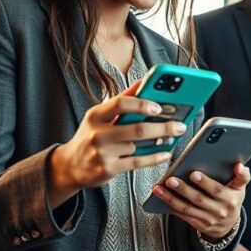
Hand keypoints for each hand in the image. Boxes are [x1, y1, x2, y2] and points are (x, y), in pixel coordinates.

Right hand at [49, 80, 184, 205]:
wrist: (70, 166)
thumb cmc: (90, 136)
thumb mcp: (99, 115)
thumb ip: (122, 99)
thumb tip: (143, 82)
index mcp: (96, 115)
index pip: (121, 104)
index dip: (143, 104)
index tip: (160, 106)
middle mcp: (98, 133)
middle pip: (137, 128)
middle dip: (163, 127)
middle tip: (180, 125)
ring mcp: (102, 153)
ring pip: (139, 146)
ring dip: (160, 142)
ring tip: (173, 136)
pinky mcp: (108, 169)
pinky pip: (137, 162)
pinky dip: (154, 158)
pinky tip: (165, 154)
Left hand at [152, 162, 250, 239]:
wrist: (229, 226)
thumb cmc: (232, 199)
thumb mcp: (241, 188)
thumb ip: (242, 176)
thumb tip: (239, 165)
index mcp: (231, 199)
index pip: (218, 190)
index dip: (206, 182)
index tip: (194, 173)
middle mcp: (220, 211)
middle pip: (199, 199)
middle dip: (183, 189)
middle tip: (170, 179)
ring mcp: (208, 219)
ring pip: (187, 208)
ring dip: (171, 198)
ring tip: (159, 188)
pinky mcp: (198, 225)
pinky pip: (182, 215)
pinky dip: (171, 205)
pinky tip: (161, 196)